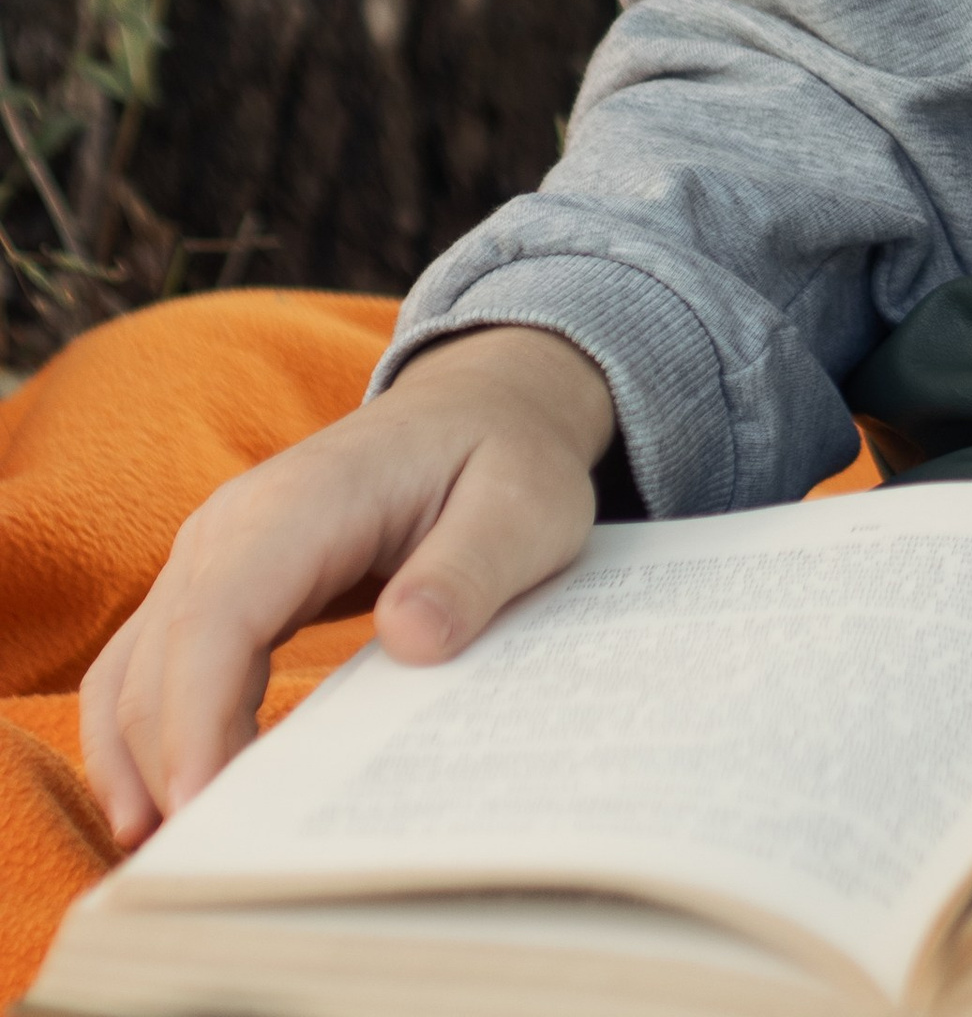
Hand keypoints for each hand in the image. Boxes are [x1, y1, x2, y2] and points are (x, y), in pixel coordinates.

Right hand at [82, 324, 615, 847]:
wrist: (477, 408)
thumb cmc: (502, 458)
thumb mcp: (524, 507)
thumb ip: (470, 570)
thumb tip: (410, 637)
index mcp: (301, 503)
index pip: (218, 619)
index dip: (198, 722)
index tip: (206, 815)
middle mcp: (231, 527)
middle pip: (163, 662)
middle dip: (167, 769)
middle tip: (200, 872)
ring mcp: (212, 555)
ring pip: (137, 672)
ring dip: (137, 765)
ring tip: (165, 859)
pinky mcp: (215, 586)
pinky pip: (149, 668)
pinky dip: (140, 739)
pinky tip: (159, 806)